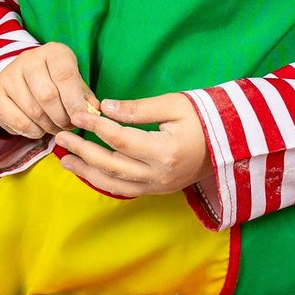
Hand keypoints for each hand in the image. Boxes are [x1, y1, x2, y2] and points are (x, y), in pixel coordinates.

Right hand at [0, 42, 98, 139]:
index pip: (64, 75)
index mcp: (53, 52)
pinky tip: (39, 128)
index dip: (74, 100)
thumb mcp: (74, 83)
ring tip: (56, 127)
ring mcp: (8, 77)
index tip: (81, 117)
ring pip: (33, 111)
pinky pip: (18, 121)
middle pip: (47, 95)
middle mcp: (28, 60)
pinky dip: (32, 131)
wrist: (24, 79)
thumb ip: (85, 97)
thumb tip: (94, 112)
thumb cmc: (56, 82)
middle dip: (62, 118)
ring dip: (49, 126)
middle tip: (69, 126)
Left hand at [54, 93, 210, 200]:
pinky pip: (125, 190)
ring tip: (65, 161)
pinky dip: (104, 181)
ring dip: (87, 173)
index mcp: (165, 152)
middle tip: (61, 137)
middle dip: (83, 152)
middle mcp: (160, 175)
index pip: (120, 140)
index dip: (96, 127)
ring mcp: (160, 186)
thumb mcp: (175, 104)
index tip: (78, 114)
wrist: (233, 142)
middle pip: (112, 165)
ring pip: (115, 184)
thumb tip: (105, 108)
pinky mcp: (159, 190)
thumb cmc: (206, 117)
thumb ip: (139, 109)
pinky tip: (88, 171)